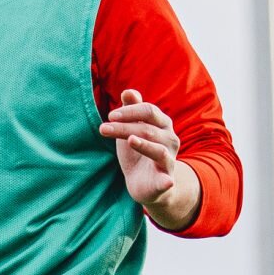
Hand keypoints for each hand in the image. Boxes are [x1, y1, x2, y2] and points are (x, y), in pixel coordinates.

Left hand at [99, 87, 195, 227]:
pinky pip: (168, 179)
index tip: (110, 116)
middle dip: (125, 127)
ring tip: (129, 140)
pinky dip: (167, 181)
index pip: (149, 111)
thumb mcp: (132, 128)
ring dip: (141, 145)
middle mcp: (170, 139)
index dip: (130, 112)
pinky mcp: (166, 180)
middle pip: (148, 129)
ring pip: (158, 150)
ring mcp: (169, 159)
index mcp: (163, 124)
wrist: (145, 183)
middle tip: (103, 129)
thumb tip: (128, 91)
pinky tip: (167, 181)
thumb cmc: (138, 151)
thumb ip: (131, 110)